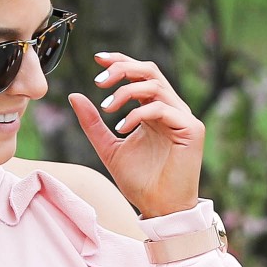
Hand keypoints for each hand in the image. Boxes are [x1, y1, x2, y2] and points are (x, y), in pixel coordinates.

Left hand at [69, 52, 207, 219]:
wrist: (158, 207)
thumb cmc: (139, 180)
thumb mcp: (108, 147)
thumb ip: (93, 123)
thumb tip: (75, 96)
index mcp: (154, 108)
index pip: (140, 73)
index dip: (120, 60)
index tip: (98, 59)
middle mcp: (170, 108)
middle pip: (150, 70)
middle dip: (123, 69)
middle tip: (100, 81)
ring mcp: (183, 117)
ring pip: (155, 85)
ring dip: (127, 91)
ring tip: (107, 108)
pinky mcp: (191, 130)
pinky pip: (162, 109)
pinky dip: (138, 114)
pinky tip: (121, 128)